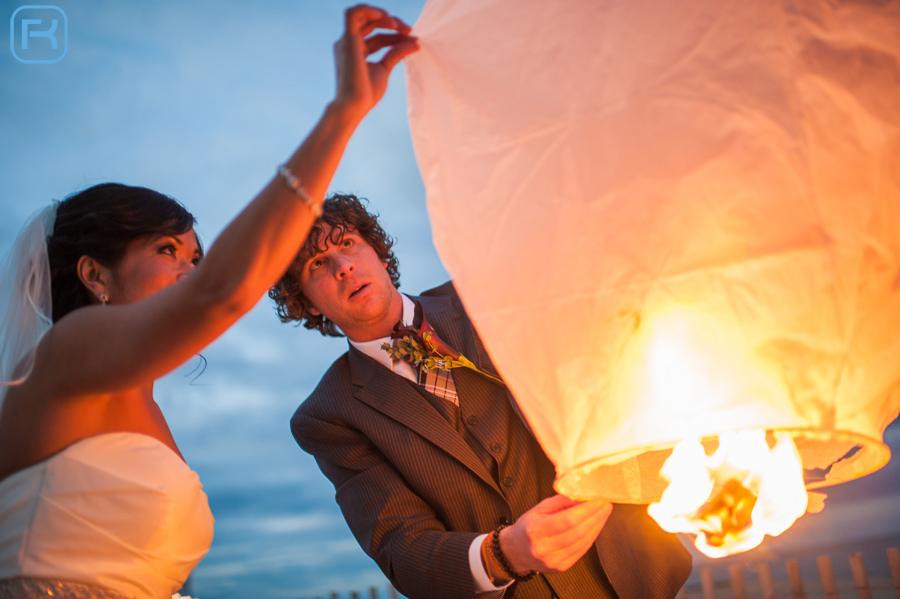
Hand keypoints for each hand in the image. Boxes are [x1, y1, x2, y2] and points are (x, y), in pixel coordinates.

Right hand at [333, 4, 418, 119]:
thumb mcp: (385, 69)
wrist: (354, 106)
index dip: (397, 36)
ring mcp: (346, 41)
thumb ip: (396, 53)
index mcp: (356, 51)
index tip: (414, 40)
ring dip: (381, 15)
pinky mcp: (347, 40)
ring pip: (362, 14)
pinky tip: (386, 18)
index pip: (378, 37)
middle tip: (410, 30)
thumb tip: (415, 42)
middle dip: (393, 23)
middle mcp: (349, 43)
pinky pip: (352, 14)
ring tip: (398, 25)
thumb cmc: (366, 94)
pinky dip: (369, 10)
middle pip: (371, 24)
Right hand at [499, 494, 612, 574]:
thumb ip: (561, 501)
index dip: (586, 510)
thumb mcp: (540, 508)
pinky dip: (591, 537)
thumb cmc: (528, 527)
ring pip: (583, 542)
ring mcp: (553, 560)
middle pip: (578, 532)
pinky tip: (595, 526)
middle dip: (595, 516)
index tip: (598, 500)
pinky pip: (582, 551)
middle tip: (605, 504)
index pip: (567, 520)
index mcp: (536, 530)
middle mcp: (544, 548)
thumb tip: (582, 494)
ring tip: (603, 513)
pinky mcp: (561, 567)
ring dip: (597, 526)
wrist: (516, 550)